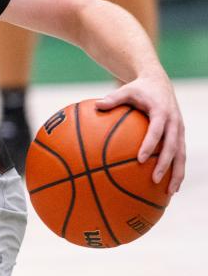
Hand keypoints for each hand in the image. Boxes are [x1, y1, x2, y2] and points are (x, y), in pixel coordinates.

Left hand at [95, 72, 185, 193]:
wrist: (159, 82)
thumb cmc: (138, 89)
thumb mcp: (125, 90)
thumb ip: (112, 99)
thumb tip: (95, 106)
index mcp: (161, 112)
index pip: (156, 131)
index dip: (150, 145)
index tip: (140, 159)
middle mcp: (174, 122)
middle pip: (173, 147)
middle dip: (165, 165)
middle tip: (154, 180)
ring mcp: (179, 130)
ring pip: (181, 155)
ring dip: (177, 173)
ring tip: (169, 192)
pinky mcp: (180, 136)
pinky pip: (180, 155)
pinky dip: (177, 170)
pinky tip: (170, 188)